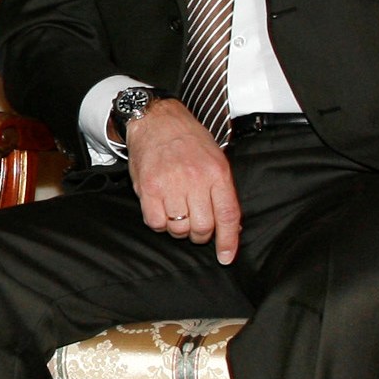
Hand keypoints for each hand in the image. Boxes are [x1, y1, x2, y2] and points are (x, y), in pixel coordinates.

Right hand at [124, 99, 241, 262]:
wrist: (157, 121)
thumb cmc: (188, 140)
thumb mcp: (215, 160)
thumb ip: (223, 192)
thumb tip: (230, 226)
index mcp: (217, 173)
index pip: (227, 215)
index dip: (228, 241)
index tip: (225, 257)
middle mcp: (195, 179)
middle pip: (202, 227)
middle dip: (200, 235)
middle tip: (196, 227)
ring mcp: (170, 184)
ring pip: (178, 228)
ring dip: (179, 229)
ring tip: (177, 214)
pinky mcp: (148, 188)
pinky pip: (156, 222)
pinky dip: (160, 223)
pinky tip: (162, 211)